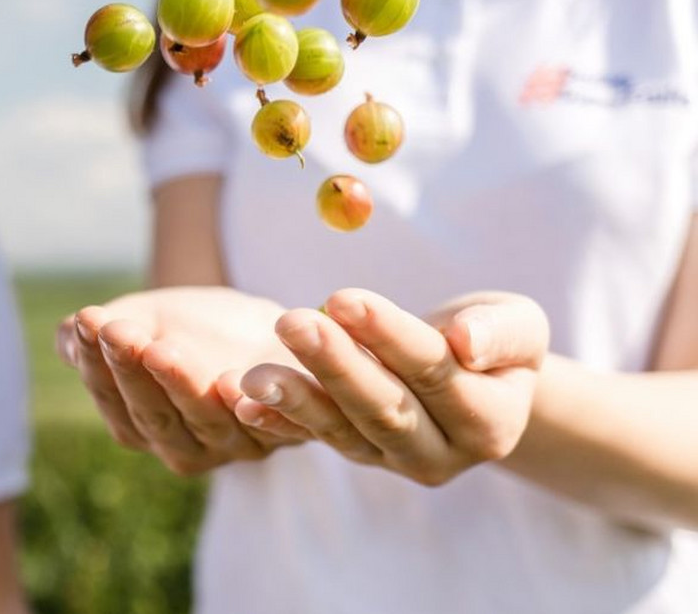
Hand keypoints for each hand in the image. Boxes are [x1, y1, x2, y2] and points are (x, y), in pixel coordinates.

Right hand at [56, 287, 312, 474]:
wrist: (262, 329)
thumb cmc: (187, 331)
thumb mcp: (139, 324)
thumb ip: (102, 334)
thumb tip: (69, 333)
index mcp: (141, 428)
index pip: (114, 401)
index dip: (98, 364)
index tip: (89, 322)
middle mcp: (186, 448)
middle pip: (153, 416)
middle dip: (131, 371)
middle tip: (116, 330)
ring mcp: (235, 443)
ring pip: (204, 419)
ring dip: (180, 385)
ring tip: (158, 347)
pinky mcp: (284, 431)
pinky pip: (268, 425)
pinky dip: (252, 409)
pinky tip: (233, 380)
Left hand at [225, 289, 548, 485]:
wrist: (469, 371)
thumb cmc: (490, 336)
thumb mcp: (517, 325)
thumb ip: (500, 333)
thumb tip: (466, 342)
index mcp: (490, 424)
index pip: (435, 375)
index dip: (389, 337)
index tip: (344, 298)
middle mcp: (438, 454)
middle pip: (382, 408)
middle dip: (333, 365)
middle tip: (290, 322)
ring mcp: (389, 459)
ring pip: (341, 429)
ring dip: (294, 399)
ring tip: (252, 374)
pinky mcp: (352, 451)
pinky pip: (310, 437)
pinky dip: (275, 420)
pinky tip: (240, 400)